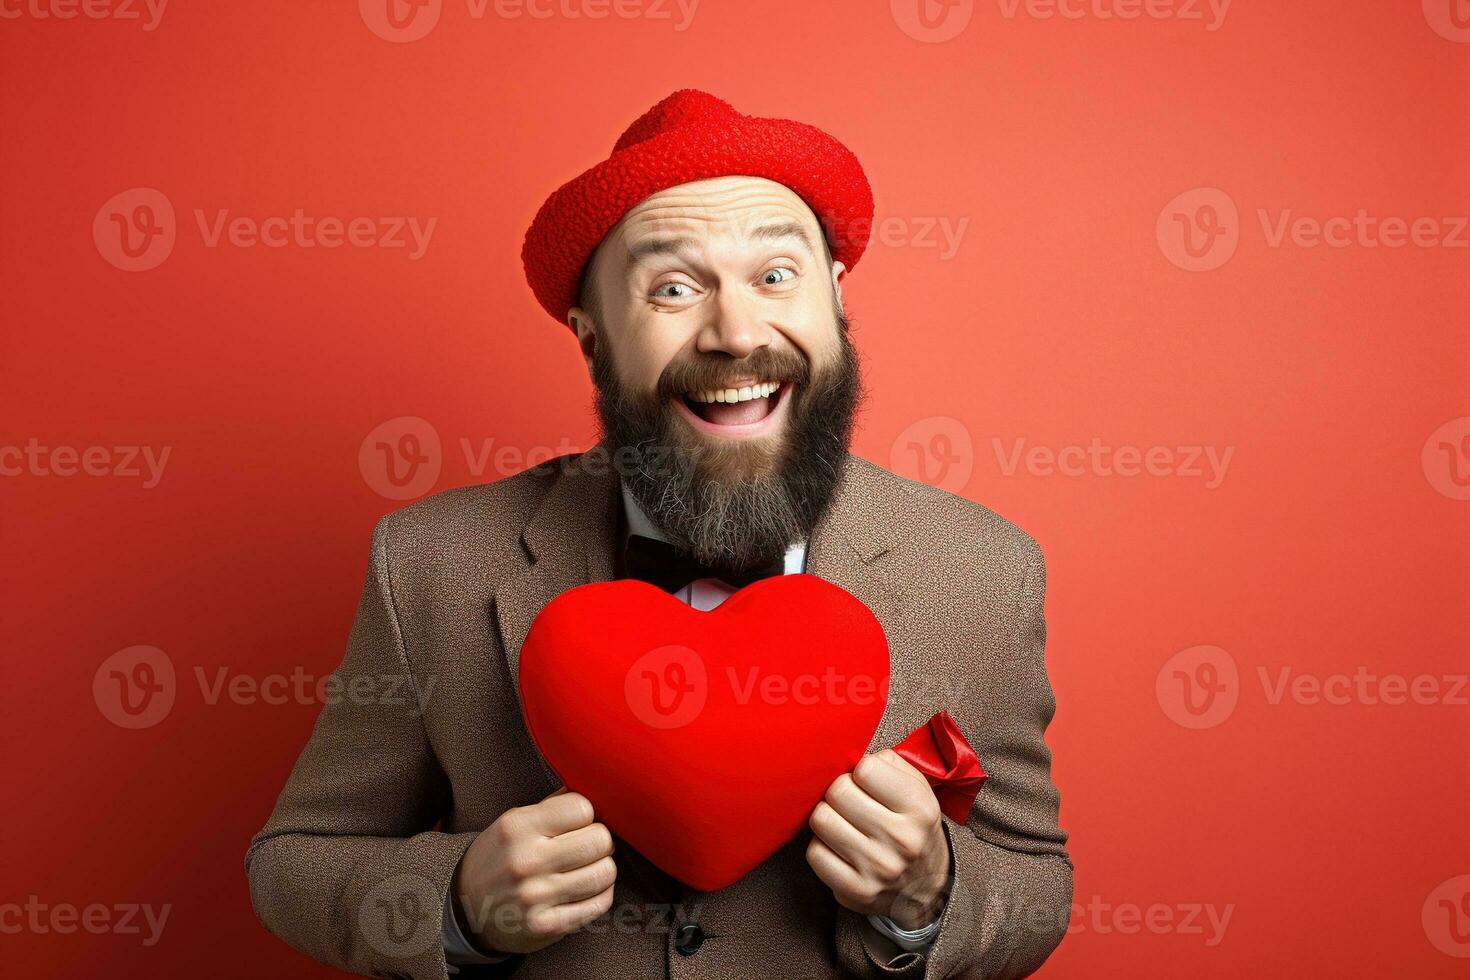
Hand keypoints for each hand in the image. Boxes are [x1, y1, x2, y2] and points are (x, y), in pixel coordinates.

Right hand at [451, 787, 616, 954]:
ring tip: (588, 867)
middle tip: (587, 846)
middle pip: (600, 840)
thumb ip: (552, 807)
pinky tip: (585, 890)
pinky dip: (600, 894)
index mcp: (517, 827)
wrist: (465, 910)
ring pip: (605, 872)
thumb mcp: (513, 823)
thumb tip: (594, 790)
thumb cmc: (499, 858)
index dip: (586, 814)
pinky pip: (599, 904)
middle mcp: (526, 861)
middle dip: (599, 840)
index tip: (577, 823)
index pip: (582, 808)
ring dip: (602, 868)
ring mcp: (537, 896)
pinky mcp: (547, 925)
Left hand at [806, 749, 951, 929]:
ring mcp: (878, 868)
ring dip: (827, 817)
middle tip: (849, 802)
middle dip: (839, 792)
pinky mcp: (856, 891)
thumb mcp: (918, 790)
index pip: (865, 769)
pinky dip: (821, 846)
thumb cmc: (912, 827)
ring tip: (842, 823)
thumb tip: (850, 756)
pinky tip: (837, 847)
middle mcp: (902, 839)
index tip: (866, 783)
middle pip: (838, 792)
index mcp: (919, 808)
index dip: (860, 772)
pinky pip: (815, 853)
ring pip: (821, 820)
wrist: (925, 889)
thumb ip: (888, 764)